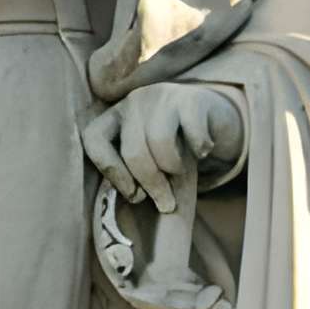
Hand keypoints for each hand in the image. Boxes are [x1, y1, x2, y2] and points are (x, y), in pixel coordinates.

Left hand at [83, 83, 242, 212]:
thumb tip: (130, 212)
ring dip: (173, 168)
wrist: (214, 117)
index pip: (94, 138)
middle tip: (165, 202)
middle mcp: (134, 101)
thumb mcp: (151, 160)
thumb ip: (136, 178)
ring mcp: (163, 96)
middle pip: (132, 150)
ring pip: (160, 142)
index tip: (133, 194)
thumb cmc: (177, 147)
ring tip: (181, 172)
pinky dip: (200, 150)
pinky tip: (203, 151)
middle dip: (151, 183)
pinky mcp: (192, 99)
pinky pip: (192, 133)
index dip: (111, 170)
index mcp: (115, 116)